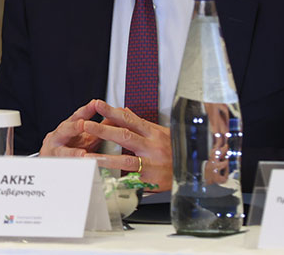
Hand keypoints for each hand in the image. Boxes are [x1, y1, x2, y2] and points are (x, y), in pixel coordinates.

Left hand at [39, 99, 172, 191]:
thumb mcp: (162, 133)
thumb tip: (125, 111)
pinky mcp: (151, 179)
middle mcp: (152, 146)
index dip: (113, 111)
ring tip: (89, 155)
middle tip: (87, 125)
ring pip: (125, 159)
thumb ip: (141, 124)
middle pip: (124, 136)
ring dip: (105, 157)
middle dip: (104, 130)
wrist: (196, 169)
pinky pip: (131, 178)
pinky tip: (104, 176)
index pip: (130, 119)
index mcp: (154, 132)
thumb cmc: (178, 150)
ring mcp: (151, 163)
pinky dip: (118, 178)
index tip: (98, 105)